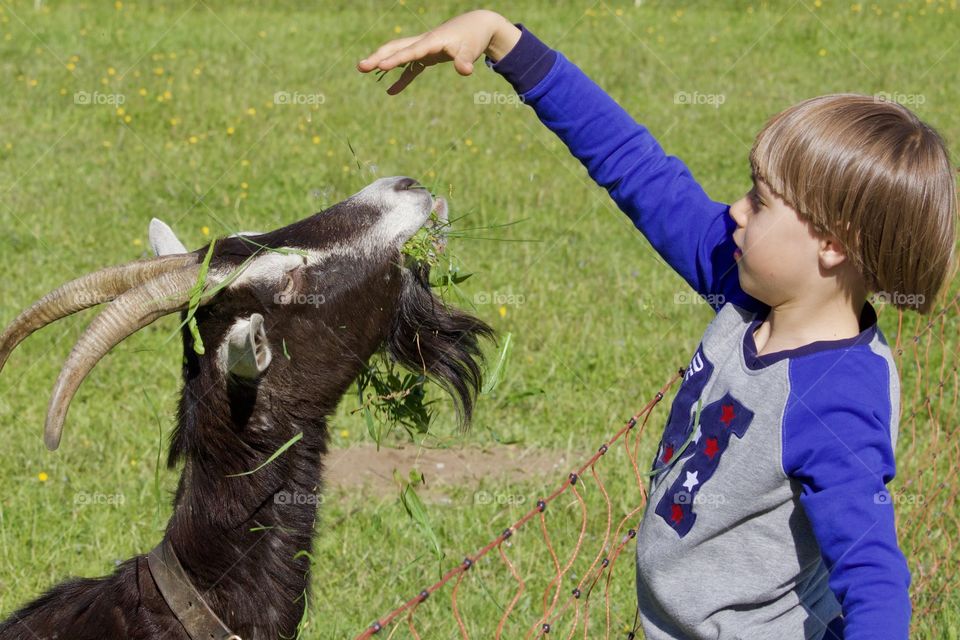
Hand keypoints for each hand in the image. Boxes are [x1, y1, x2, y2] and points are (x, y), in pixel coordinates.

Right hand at [356, 10, 520, 94]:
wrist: (476, 26)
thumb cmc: (473, 38)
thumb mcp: (471, 50)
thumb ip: (465, 61)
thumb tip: (465, 71)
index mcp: (432, 41)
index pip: (410, 51)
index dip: (395, 59)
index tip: (379, 66)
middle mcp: (423, 43)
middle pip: (396, 48)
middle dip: (378, 56)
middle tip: (360, 66)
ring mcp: (423, 48)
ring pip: (398, 53)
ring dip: (382, 62)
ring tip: (363, 69)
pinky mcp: (427, 55)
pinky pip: (410, 68)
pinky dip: (401, 79)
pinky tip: (391, 92)